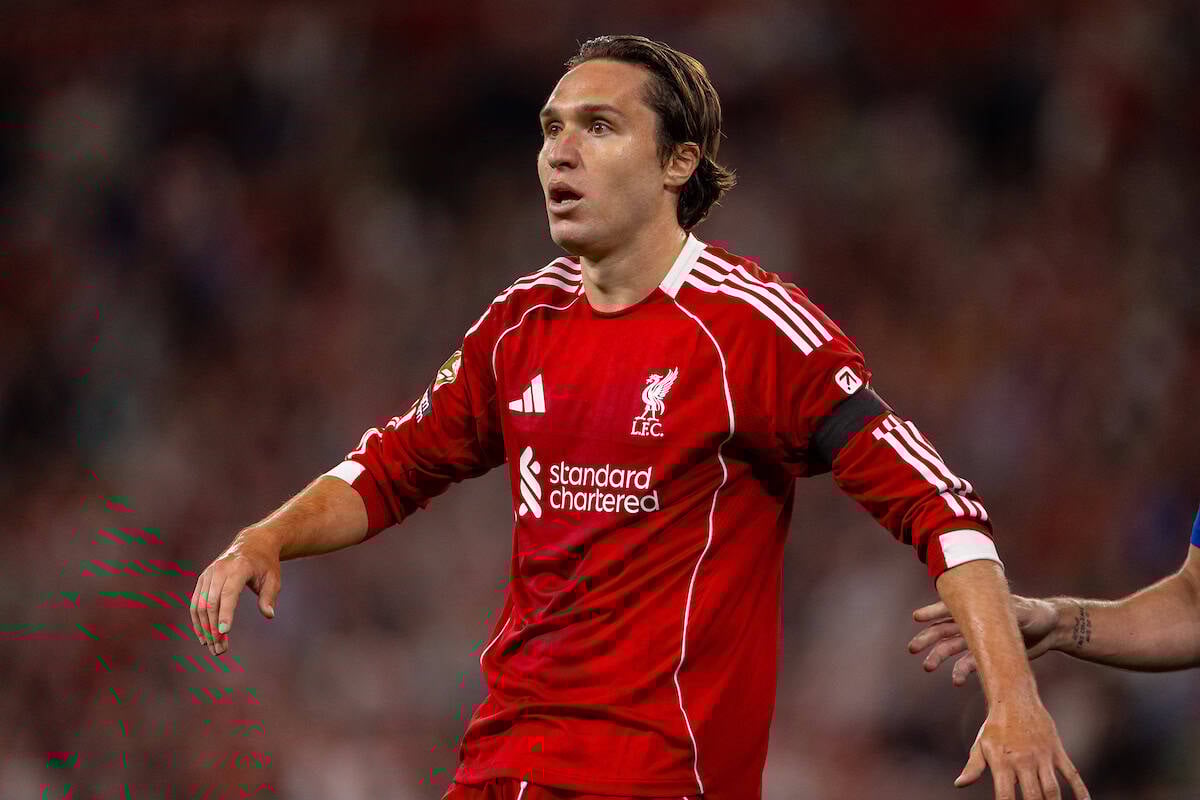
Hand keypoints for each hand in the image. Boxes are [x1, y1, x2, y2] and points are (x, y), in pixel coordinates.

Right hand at [189, 530, 281, 655]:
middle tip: (220, 651)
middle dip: (214, 628)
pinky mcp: (202, 579)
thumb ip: (270, 597)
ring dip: (204, 628)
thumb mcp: (273, 578)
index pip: (229, 594)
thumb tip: (269, 615)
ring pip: (199, 605)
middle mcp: (219, 570)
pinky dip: (197, 620)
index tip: (224, 633)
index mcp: (238, 568)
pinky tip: (203, 637)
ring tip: (213, 648)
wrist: (252, 543)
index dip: (225, 614)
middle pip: (211, 603)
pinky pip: (195, 602)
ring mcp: (208, 574)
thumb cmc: (266, 564)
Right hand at [908, 595, 1058, 684]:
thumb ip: (1007, 613)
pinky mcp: (986, 656)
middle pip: (943, 629)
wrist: (1050, 630)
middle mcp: (972, 623)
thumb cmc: (1035, 612)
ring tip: (928, 667)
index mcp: (976, 607)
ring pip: (951, 648)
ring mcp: (977, 640)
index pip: (950, 608)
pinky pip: (968, 664)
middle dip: (927, 638)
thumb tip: (999, 615)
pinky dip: (960, 672)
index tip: (917, 618)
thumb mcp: (1022, 610)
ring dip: (938, 657)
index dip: (933, 612)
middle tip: (913, 649)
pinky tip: (956, 681)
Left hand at [957, 701, 1088, 798]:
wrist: (1014, 698)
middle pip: (1032, 797)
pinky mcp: (1057, 750)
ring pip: (1052, 789)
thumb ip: (973, 767)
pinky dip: (1080, 789)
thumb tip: (959, 784)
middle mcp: (1023, 761)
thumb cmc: (995, 726)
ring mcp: (1042, 756)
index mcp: (1002, 762)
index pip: (1005, 796)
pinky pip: (1072, 773)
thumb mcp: (981, 745)